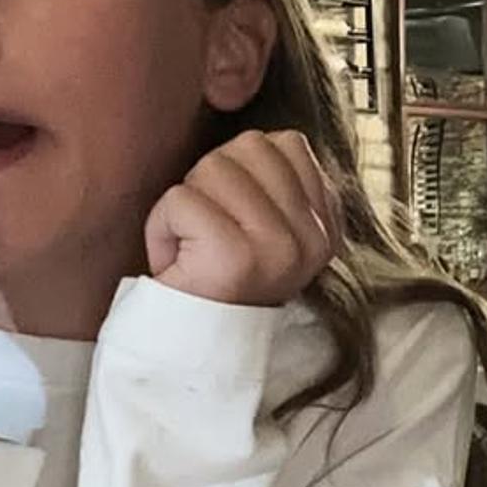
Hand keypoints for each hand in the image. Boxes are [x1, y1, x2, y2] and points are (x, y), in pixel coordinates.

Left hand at [145, 130, 340, 307]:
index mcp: (325, 227)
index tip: (237, 220)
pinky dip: (161, 225)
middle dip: (212, 180)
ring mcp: (277, 248)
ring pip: (213, 166)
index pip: (288, 143)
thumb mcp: (268, 227)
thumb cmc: (217, 281)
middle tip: (208, 231)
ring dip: (185, 201)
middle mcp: (312, 239)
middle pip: (249, 147)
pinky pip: (180, 199)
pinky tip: (175, 259)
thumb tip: (276, 138)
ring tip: (192, 244)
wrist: (190, 348)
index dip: (244, 169)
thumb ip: (281, 181)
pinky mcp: (234, 258)